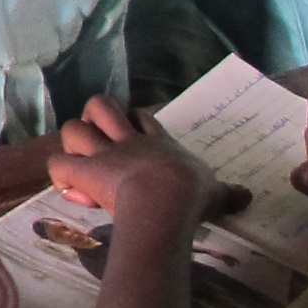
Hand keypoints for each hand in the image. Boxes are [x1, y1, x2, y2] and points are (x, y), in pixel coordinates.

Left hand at [47, 96, 243, 240]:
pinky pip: (58, 165)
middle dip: (93, 118)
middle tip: (98, 141)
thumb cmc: (192, 195)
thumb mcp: (215, 192)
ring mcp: (104, 154)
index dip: (131, 121)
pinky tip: (69, 188)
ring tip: (79, 164)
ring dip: (71, 145)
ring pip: (72, 129)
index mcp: (158, 143)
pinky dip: (60, 175)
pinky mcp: (85, 172)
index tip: (130, 138)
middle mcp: (128, 142)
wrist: (167, 201)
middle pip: (100, 106)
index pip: (140, 116)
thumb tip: (249, 197)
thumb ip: (228, 193)